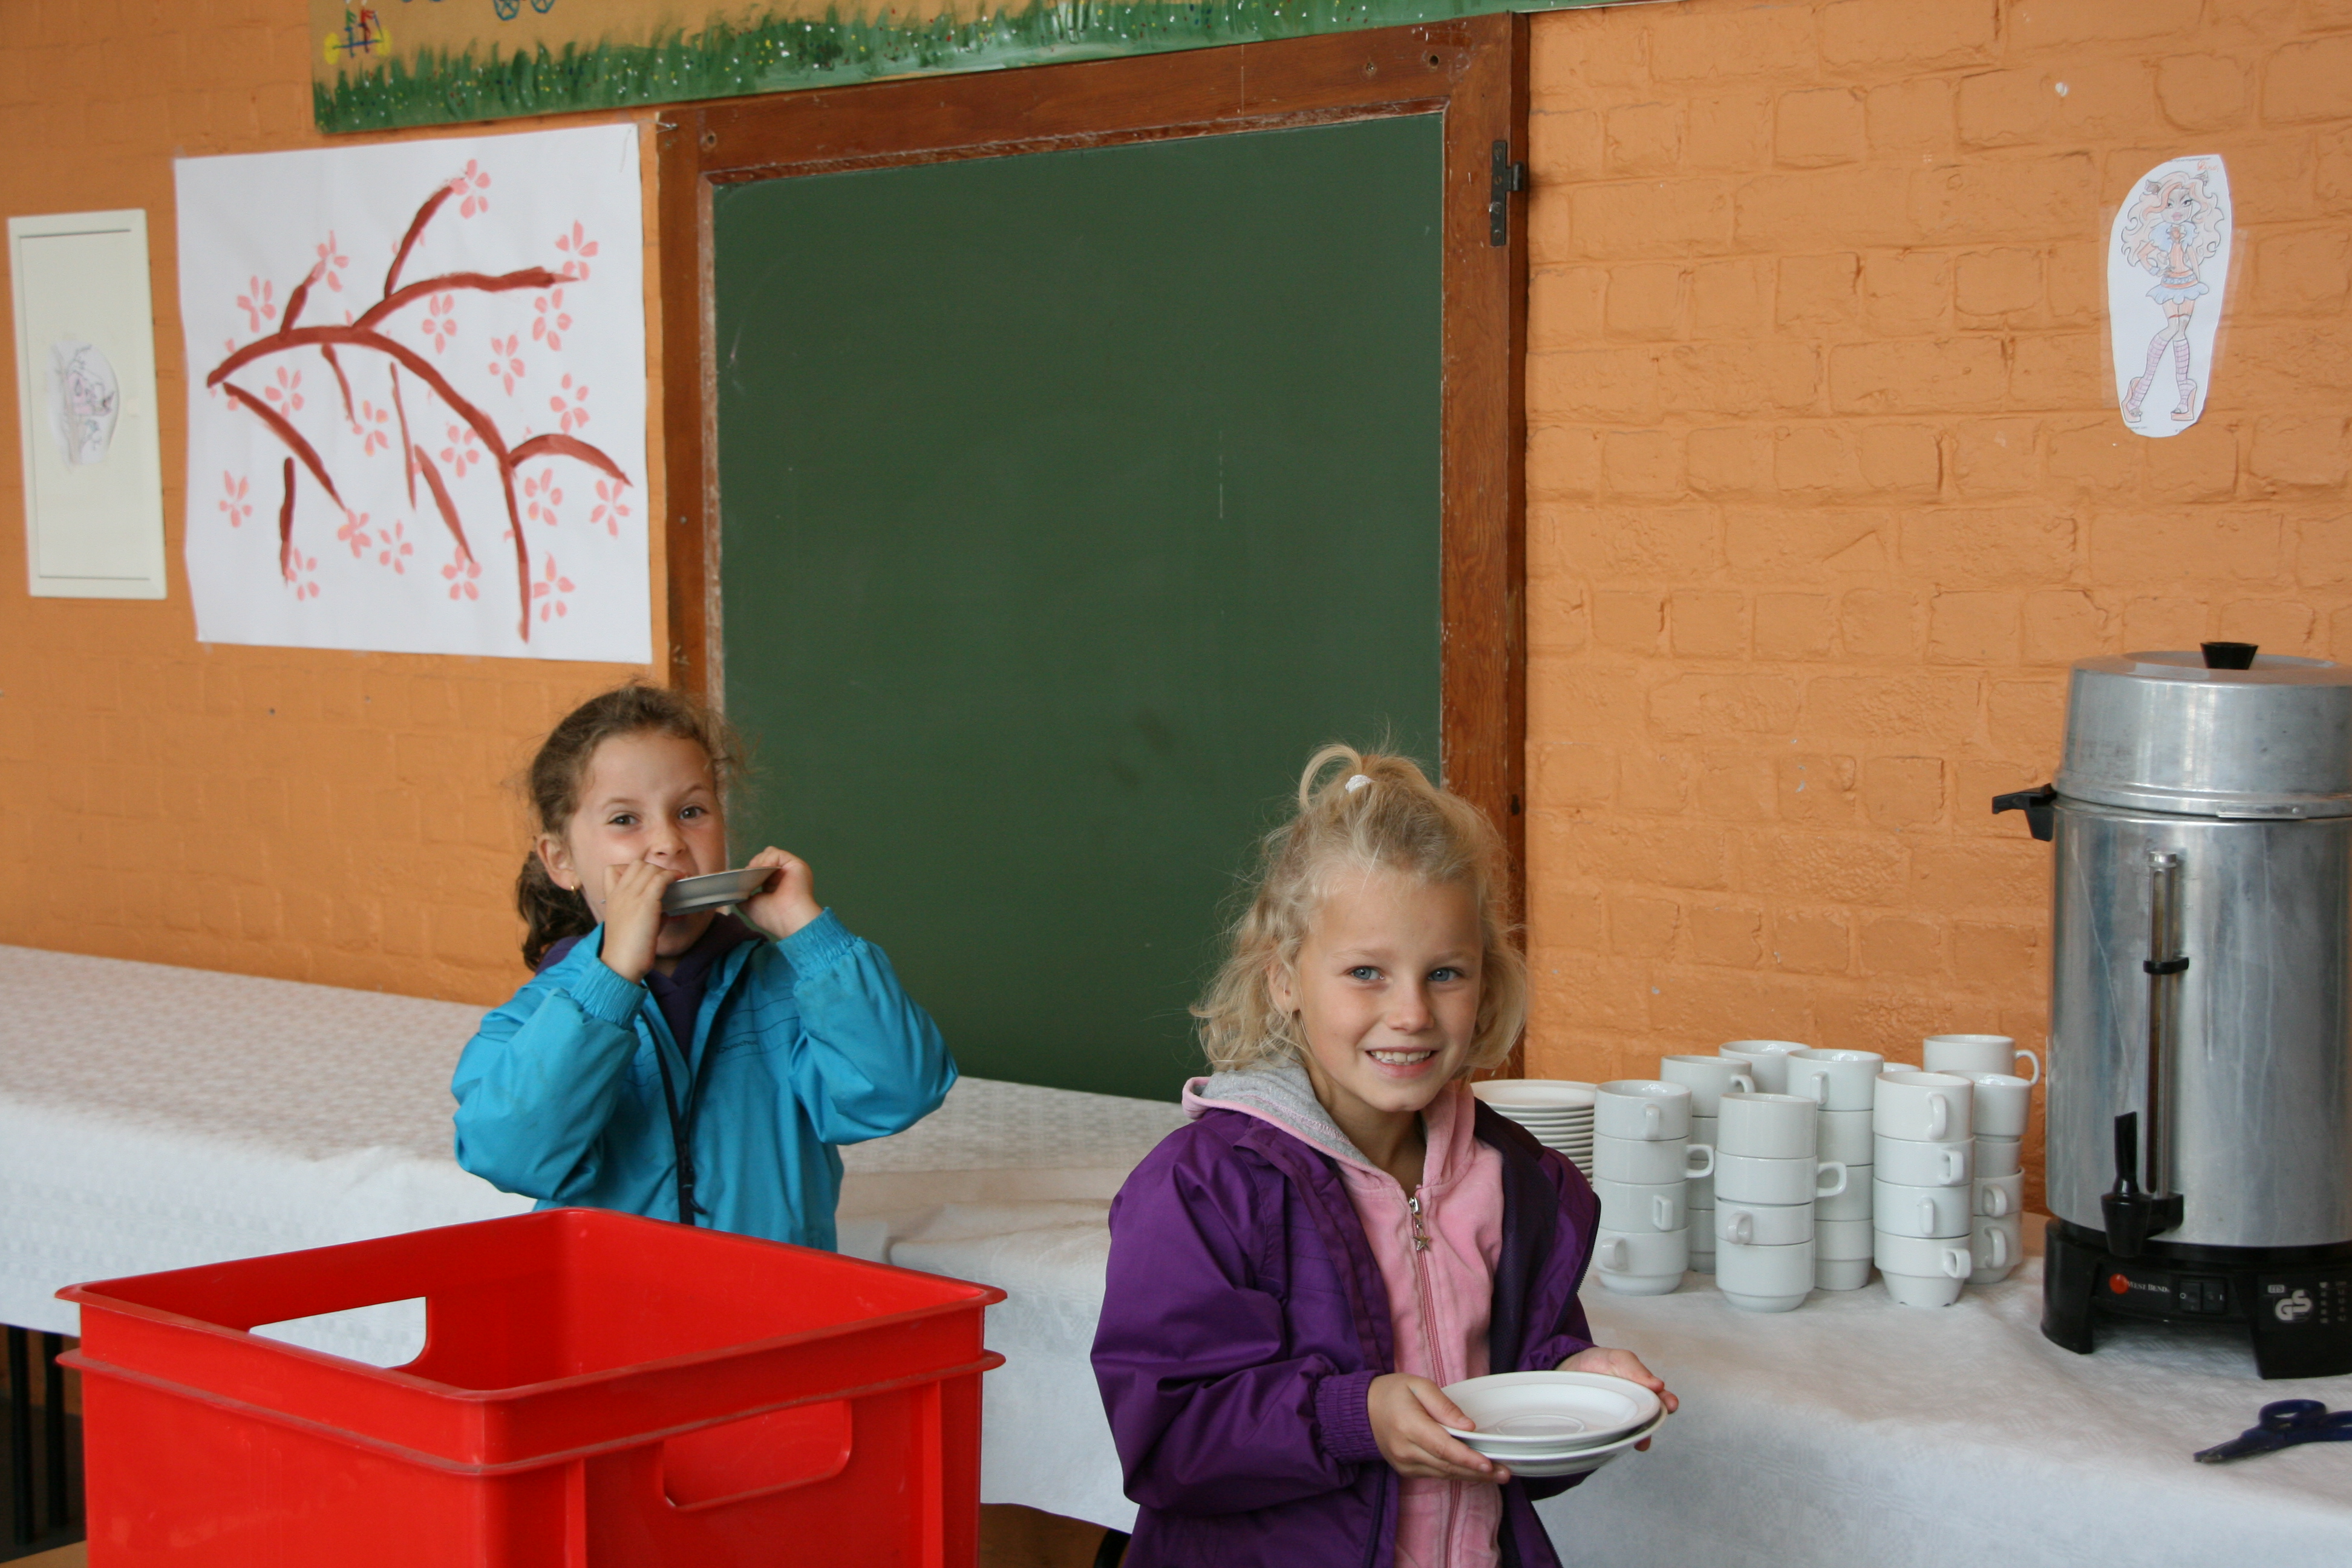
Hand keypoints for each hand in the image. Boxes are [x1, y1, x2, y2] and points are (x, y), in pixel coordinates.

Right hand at [598, 860, 679, 983]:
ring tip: (675, 880)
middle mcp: (619, 893)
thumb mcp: (632, 925)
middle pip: (637, 864)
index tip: (645, 880)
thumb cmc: (627, 948)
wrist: (621, 963)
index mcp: (611, 897)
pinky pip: (661, 879)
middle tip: (665, 880)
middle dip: (654, 869)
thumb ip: (646, 912)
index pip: (613, 869)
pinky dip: (673, 876)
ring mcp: (631, 896)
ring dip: (665, 872)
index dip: (632, 870)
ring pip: (650, 868)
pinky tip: (680, 880)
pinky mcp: (646, 903)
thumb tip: (667, 909)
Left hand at [736, 846, 821, 939]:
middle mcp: (784, 876)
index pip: (760, 869)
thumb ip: (743, 894)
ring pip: (770, 854)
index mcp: (775, 886)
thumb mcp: (749, 906)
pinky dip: (767, 860)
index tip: (742, 879)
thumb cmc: (772, 916)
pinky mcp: (795, 863)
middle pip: (764, 859)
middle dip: (754, 865)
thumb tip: (736, 887)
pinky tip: (763, 870)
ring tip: (755, 873)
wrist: (788, 919)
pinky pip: (777, 854)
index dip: (750, 871)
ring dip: (759, 862)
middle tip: (748, 876)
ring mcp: (790, 869)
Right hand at [1367, 1373, 1508, 1483]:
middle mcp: (1406, 1450)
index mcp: (1409, 1426)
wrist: (1363, 1410)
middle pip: (1447, 1466)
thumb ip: (1444, 1405)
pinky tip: (1474, 1472)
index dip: (1467, 1458)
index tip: (1488, 1463)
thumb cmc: (1392, 1392)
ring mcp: (1404, 1463)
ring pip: (1443, 1474)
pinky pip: (1436, 1474)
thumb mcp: (1418, 1385)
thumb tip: (1468, 1427)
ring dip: (1471, 1476)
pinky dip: (1456, 1473)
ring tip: (1497, 1475)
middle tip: (1505, 1473)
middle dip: (1478, 1471)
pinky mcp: (1406, 1470)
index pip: (1443, 1447)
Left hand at [1558, 1346, 1676, 1447]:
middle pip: (1651, 1418)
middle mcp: (1635, 1405)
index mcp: (1643, 1388)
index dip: (1668, 1402)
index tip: (1672, 1404)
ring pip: (1634, 1430)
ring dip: (1639, 1436)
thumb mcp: (1618, 1359)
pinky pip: (1613, 1436)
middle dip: (1655, 1423)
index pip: (1661, 1398)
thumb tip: (1658, 1385)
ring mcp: (1620, 1417)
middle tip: (1652, 1424)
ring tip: (1640, 1441)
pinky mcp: (1605, 1426)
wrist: (1572, 1369)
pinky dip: (1617, 1440)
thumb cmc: (1600, 1362)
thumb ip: (1636, 1369)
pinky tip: (1616, 1441)